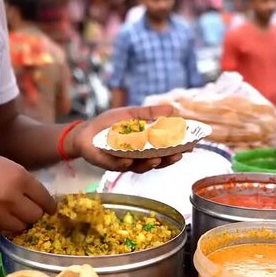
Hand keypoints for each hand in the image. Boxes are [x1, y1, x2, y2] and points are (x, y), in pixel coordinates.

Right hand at [0, 147, 55, 232]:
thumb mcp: (6, 165)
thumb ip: (24, 182)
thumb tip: (40, 201)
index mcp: (19, 178)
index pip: (45, 200)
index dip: (49, 206)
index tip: (49, 209)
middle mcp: (10, 197)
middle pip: (35, 217)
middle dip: (34, 214)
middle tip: (28, 210)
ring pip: (20, 227)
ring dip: (19, 222)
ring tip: (10, 213)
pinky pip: (1, 230)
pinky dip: (2, 224)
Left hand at [66, 104, 189, 172]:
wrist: (85, 132)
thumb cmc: (109, 124)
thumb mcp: (131, 114)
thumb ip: (150, 113)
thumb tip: (171, 109)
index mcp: (145, 147)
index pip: (165, 151)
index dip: (177, 151)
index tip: (190, 147)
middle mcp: (138, 158)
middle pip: (157, 163)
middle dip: (168, 160)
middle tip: (177, 155)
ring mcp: (124, 163)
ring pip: (140, 167)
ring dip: (149, 164)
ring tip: (156, 159)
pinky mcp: (109, 164)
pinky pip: (118, 166)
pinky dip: (124, 163)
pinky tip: (128, 159)